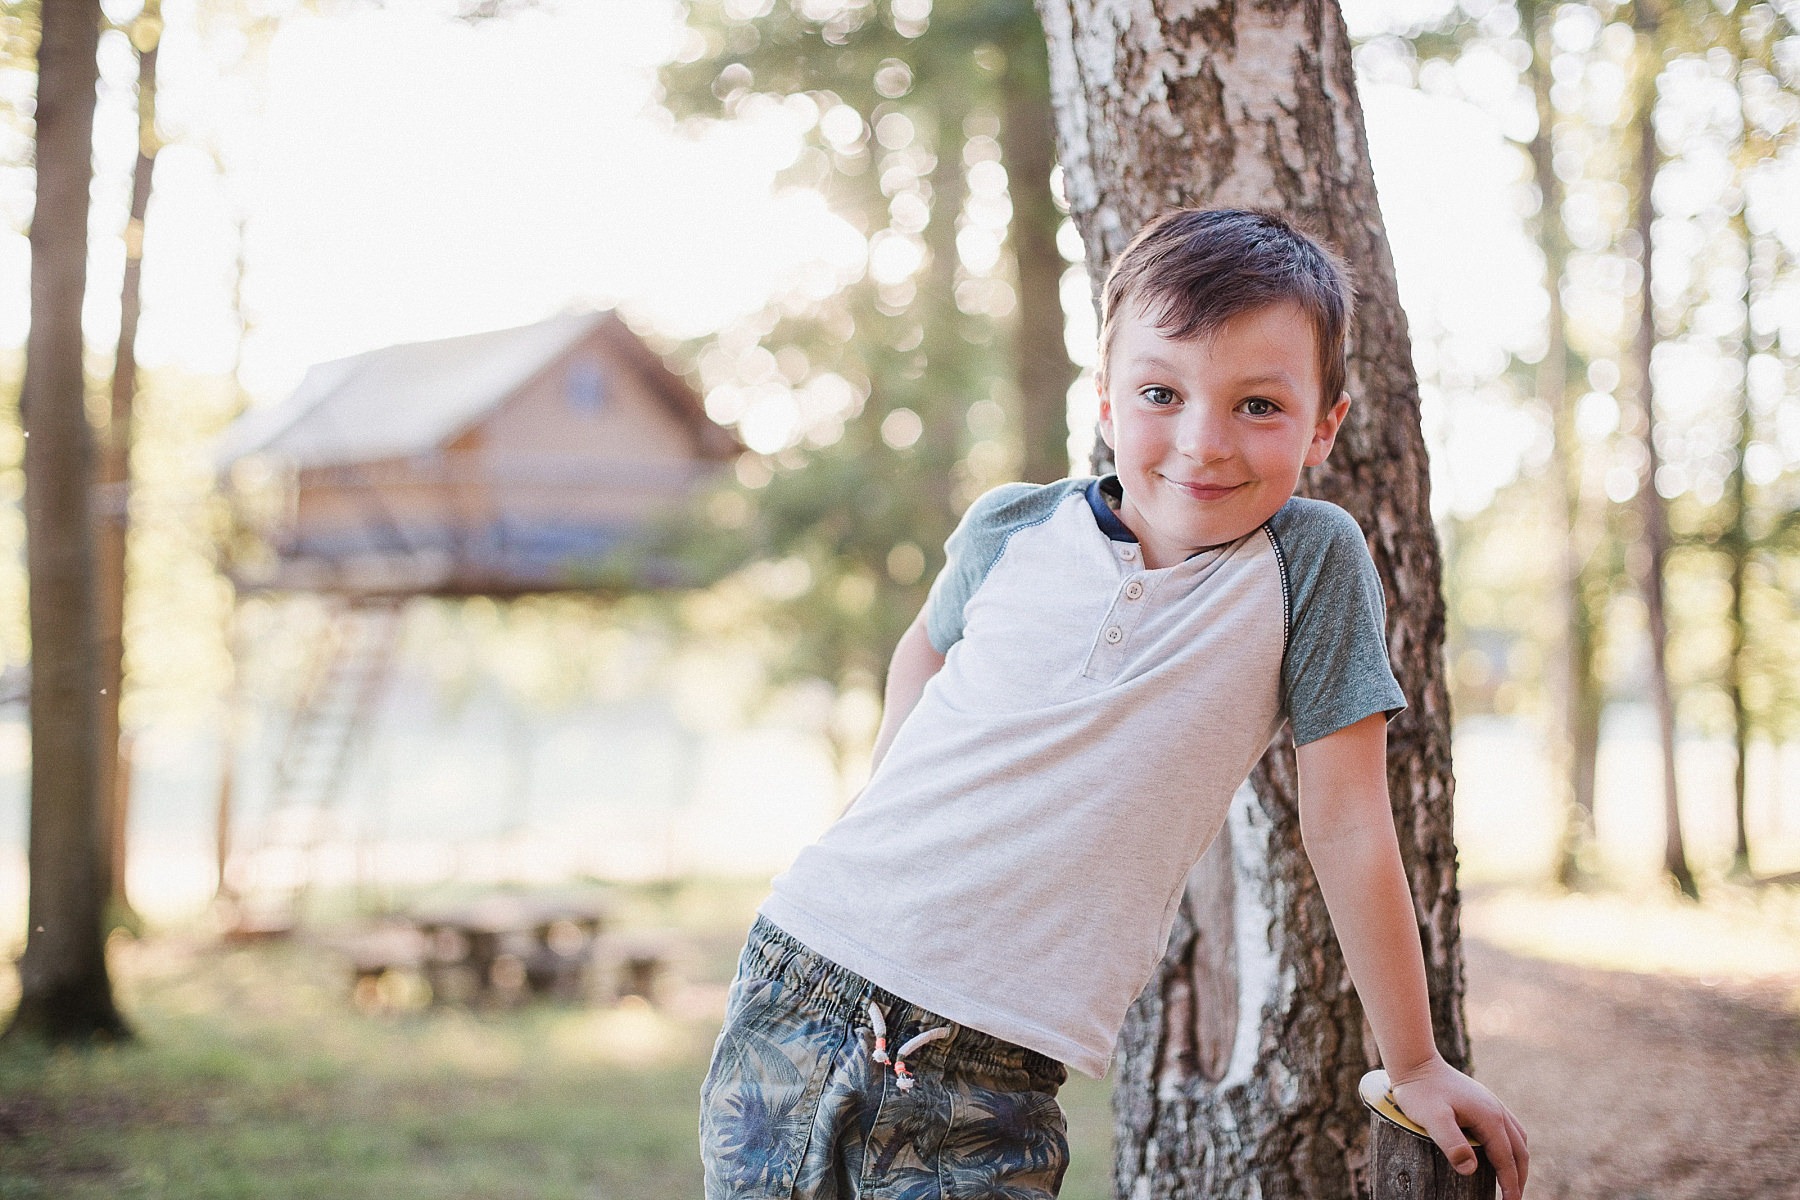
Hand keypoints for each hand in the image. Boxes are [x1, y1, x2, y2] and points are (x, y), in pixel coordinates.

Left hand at [1388, 1055, 1529, 1199]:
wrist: (1415, 1062)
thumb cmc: (1420, 1092)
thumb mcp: (1432, 1119)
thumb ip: (1452, 1143)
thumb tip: (1471, 1170)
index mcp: (1489, 1118)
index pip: (1507, 1159)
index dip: (1511, 1185)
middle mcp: (1497, 1110)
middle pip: (1519, 1150)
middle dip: (1519, 1177)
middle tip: (1514, 1199)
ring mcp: (1492, 1103)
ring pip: (1517, 1137)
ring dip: (1518, 1161)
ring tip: (1512, 1181)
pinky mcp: (1484, 1101)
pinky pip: (1509, 1127)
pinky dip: (1512, 1145)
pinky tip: (1502, 1151)